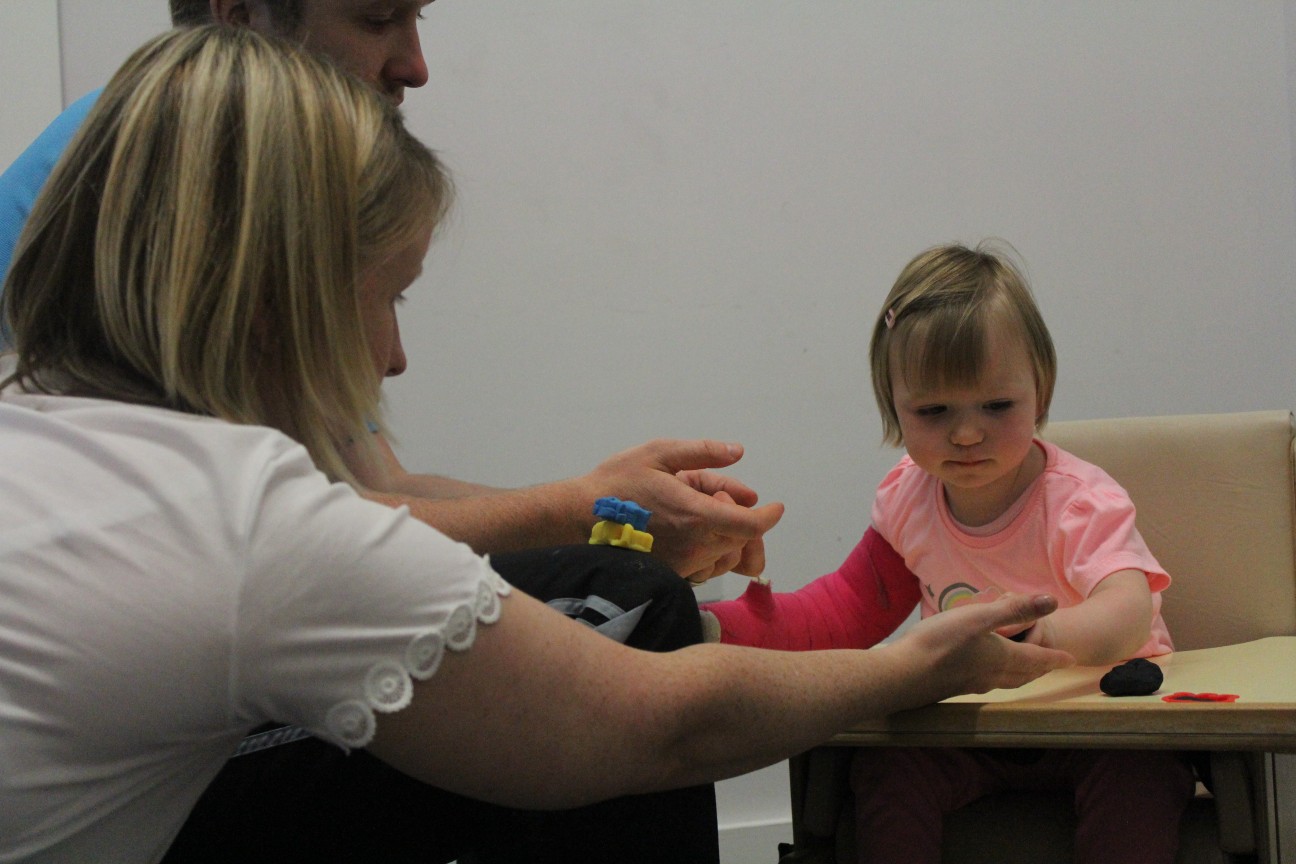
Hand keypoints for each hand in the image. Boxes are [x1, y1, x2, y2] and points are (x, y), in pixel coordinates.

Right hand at [585, 439, 783, 582]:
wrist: (577, 519)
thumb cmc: (616, 483)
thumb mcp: (658, 453)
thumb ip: (702, 452)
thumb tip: (737, 452)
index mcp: (695, 515)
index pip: (749, 525)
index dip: (768, 517)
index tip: (775, 506)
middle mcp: (694, 546)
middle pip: (742, 540)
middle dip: (744, 518)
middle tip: (722, 494)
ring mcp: (683, 564)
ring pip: (726, 555)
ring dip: (727, 533)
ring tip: (701, 508)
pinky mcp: (672, 574)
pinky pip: (707, 568)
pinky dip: (711, 550)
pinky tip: (693, 531)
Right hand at [890, 593, 1074, 703]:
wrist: (902, 675)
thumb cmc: (941, 642)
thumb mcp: (978, 617)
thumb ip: (1014, 609)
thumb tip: (1052, 602)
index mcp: (1001, 657)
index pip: (1036, 658)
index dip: (1055, 657)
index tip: (1071, 659)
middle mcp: (991, 675)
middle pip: (1023, 674)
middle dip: (1039, 669)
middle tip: (1050, 664)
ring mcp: (971, 684)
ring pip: (1006, 681)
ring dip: (1021, 676)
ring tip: (1024, 671)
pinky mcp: (953, 688)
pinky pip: (987, 683)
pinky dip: (999, 678)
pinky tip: (984, 674)